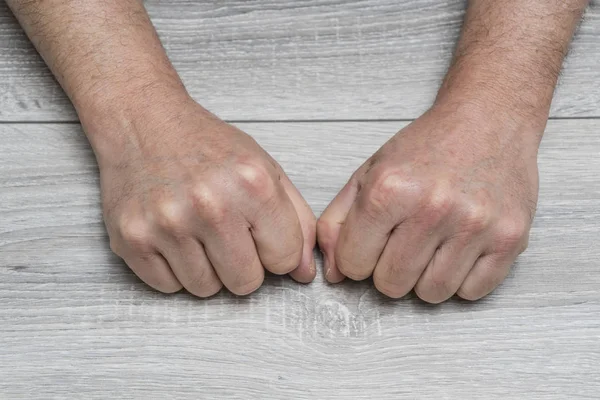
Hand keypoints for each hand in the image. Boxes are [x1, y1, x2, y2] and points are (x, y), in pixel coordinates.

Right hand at [92, 96, 315, 296]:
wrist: (143, 121)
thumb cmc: (206, 146)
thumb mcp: (266, 169)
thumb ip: (297, 221)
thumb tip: (304, 273)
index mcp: (254, 185)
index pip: (284, 259)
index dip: (276, 251)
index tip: (260, 236)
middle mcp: (211, 206)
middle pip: (246, 283)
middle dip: (242, 265)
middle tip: (226, 233)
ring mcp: (168, 224)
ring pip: (206, 290)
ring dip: (206, 269)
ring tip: (196, 230)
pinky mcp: (132, 238)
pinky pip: (168, 287)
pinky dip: (173, 269)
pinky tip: (171, 236)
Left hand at [317, 105, 539, 302]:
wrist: (488, 120)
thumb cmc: (427, 149)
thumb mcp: (368, 174)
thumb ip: (336, 223)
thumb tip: (333, 275)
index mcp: (389, 191)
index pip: (353, 264)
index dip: (357, 257)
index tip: (372, 242)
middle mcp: (432, 209)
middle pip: (391, 285)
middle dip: (389, 269)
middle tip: (403, 241)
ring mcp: (474, 225)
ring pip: (431, 294)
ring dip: (425, 277)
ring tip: (432, 244)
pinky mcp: (509, 238)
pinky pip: (472, 292)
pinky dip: (461, 279)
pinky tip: (459, 248)